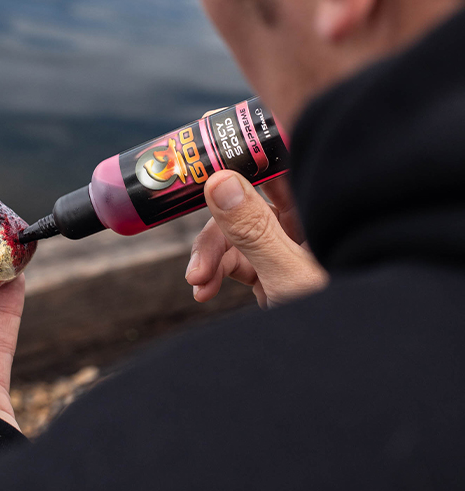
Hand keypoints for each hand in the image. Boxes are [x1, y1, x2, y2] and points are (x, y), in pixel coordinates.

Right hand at [186, 171, 327, 308]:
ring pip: (231, 234)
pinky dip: (214, 273)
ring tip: (198, 280)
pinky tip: (204, 289)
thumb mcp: (286, 273)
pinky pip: (232, 260)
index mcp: (313, 215)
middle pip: (243, 204)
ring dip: (208, 256)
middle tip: (199, 245)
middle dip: (214, 227)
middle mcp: (298, 227)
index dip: (243, 162)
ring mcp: (281, 250)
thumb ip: (254, 229)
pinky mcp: (267, 272)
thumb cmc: (329, 318)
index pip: (276, 172)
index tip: (210, 165)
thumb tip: (220, 183)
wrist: (335, 371)